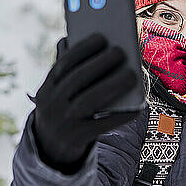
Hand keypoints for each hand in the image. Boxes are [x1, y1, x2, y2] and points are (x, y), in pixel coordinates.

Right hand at [30, 33, 139, 173]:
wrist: (52, 149)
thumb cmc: (65, 110)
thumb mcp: (59, 91)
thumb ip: (66, 68)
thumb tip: (70, 39)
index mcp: (47, 89)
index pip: (63, 64)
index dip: (83, 49)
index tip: (101, 37)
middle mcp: (51, 105)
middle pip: (78, 79)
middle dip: (100, 63)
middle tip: (121, 51)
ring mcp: (64, 123)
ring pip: (90, 100)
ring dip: (114, 84)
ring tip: (132, 73)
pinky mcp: (79, 138)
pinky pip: (104, 124)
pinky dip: (122, 114)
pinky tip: (138, 105)